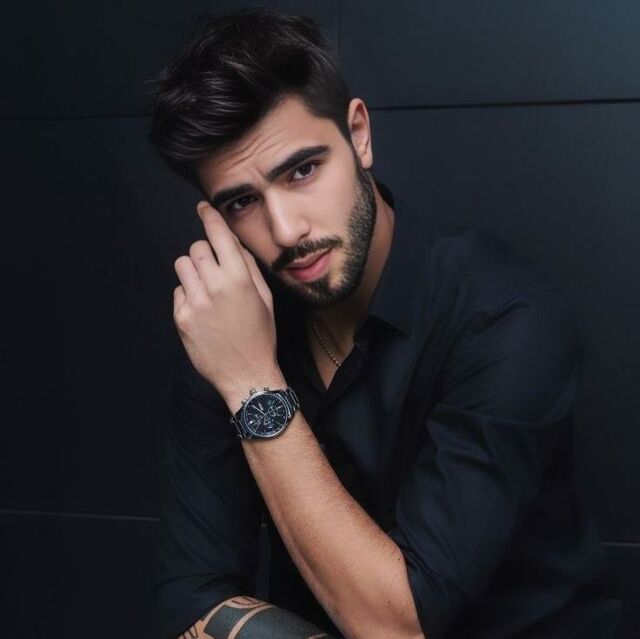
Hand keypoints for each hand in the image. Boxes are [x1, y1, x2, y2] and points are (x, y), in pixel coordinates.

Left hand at [172, 201, 279, 401]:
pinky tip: (203, 313)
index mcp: (238, 278)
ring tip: (207, 290)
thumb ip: (248, 268)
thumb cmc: (260, 336)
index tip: (203, 208)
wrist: (246, 373)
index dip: (209, 217)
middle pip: (196, 248)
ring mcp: (194, 302)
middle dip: (205, 254)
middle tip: (216, 271)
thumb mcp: (265, 299)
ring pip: (183, 266)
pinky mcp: (180, 318)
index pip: (217, 235)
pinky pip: (178, 292)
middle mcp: (214, 286)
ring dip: (194, 271)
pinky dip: (188, 295)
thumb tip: (233, 245)